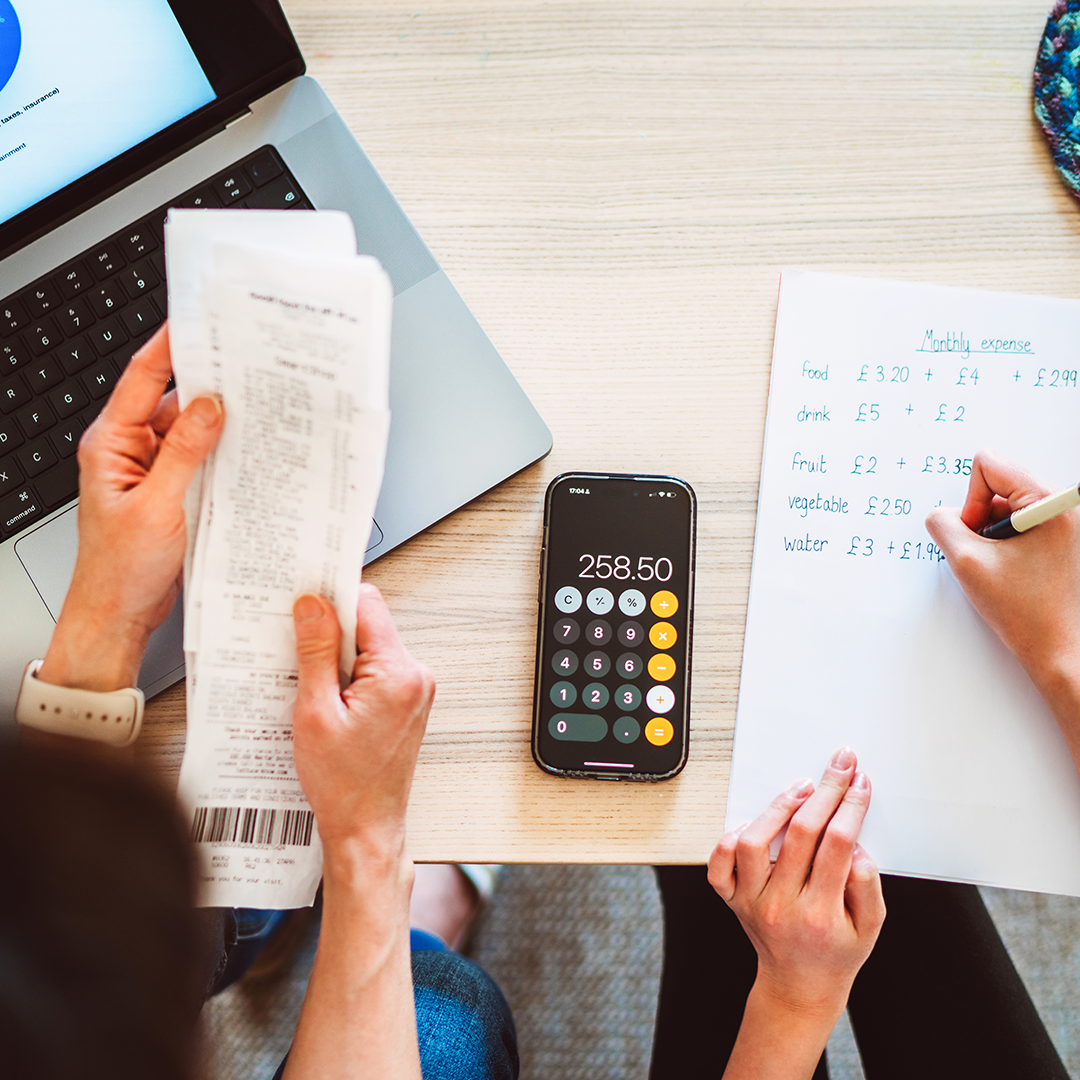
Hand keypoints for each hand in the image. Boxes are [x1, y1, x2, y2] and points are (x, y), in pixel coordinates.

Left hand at [38, 326, 223, 692]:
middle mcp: (130, 450)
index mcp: (111, 443)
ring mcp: (152, 470)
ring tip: (253, 409)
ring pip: (190, 430)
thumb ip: (185, 452)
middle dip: (206, 382)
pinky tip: (244, 452)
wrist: (118, 614)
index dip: (169, 345)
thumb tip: (208, 407)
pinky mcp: (171, 491)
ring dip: (218, 423)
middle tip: (243, 363)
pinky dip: (221, 454)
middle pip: (171, 400)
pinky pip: (199, 460)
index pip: (141, 378)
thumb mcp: (158, 506)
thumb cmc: (121, 569)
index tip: (196, 320)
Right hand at [285, 584, 432, 1079]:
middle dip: (329, 632)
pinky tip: (323, 697)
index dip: (331, 598)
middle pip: (367, 624)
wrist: (366, 828)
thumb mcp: (315, 713)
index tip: (302, 597)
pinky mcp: (407, 700)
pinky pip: (374, 668)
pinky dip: (347, 674)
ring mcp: (415, 688)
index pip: (366, 604)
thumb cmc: (343, 784)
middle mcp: (416, 675)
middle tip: (294, 650)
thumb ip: (315, 653)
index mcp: (398, 673)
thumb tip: (313, 605)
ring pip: (368, 646)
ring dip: (336, 656)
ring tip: (309, 687)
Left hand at [709, 748, 884, 1019]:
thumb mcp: (870, 927)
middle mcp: (781, 905)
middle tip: (838, 766)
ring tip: (800, 788)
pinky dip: (730, 837)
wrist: (798, 986)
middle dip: (826, 791)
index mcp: (821, 913)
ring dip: (778, 808)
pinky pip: (719, 862)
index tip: (858, 782)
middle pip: (801, 833)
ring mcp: (751, 900)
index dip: (850, 806)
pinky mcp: (731, 897)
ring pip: (754, 841)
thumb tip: (856, 846)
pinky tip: (753, 822)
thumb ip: (867, 886)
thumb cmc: (836, 952)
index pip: (838, 845)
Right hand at [925, 448, 1079, 693]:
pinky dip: (1005, 542)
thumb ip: (943, 525)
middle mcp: (1061, 506)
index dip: (969, 500)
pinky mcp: (1060, 537)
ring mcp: (1063, 522)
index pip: (989, 464)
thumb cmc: (1027, 612)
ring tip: (1002, 566)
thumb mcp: (967, 562)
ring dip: (992, 533)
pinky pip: (1018, 522)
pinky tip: (1011, 569)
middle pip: (998, 484)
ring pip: (1006, 505)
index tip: (977, 534)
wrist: (1060, 648)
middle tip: (988, 554)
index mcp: (1049, 503)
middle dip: (981, 518)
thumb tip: (941, 515)